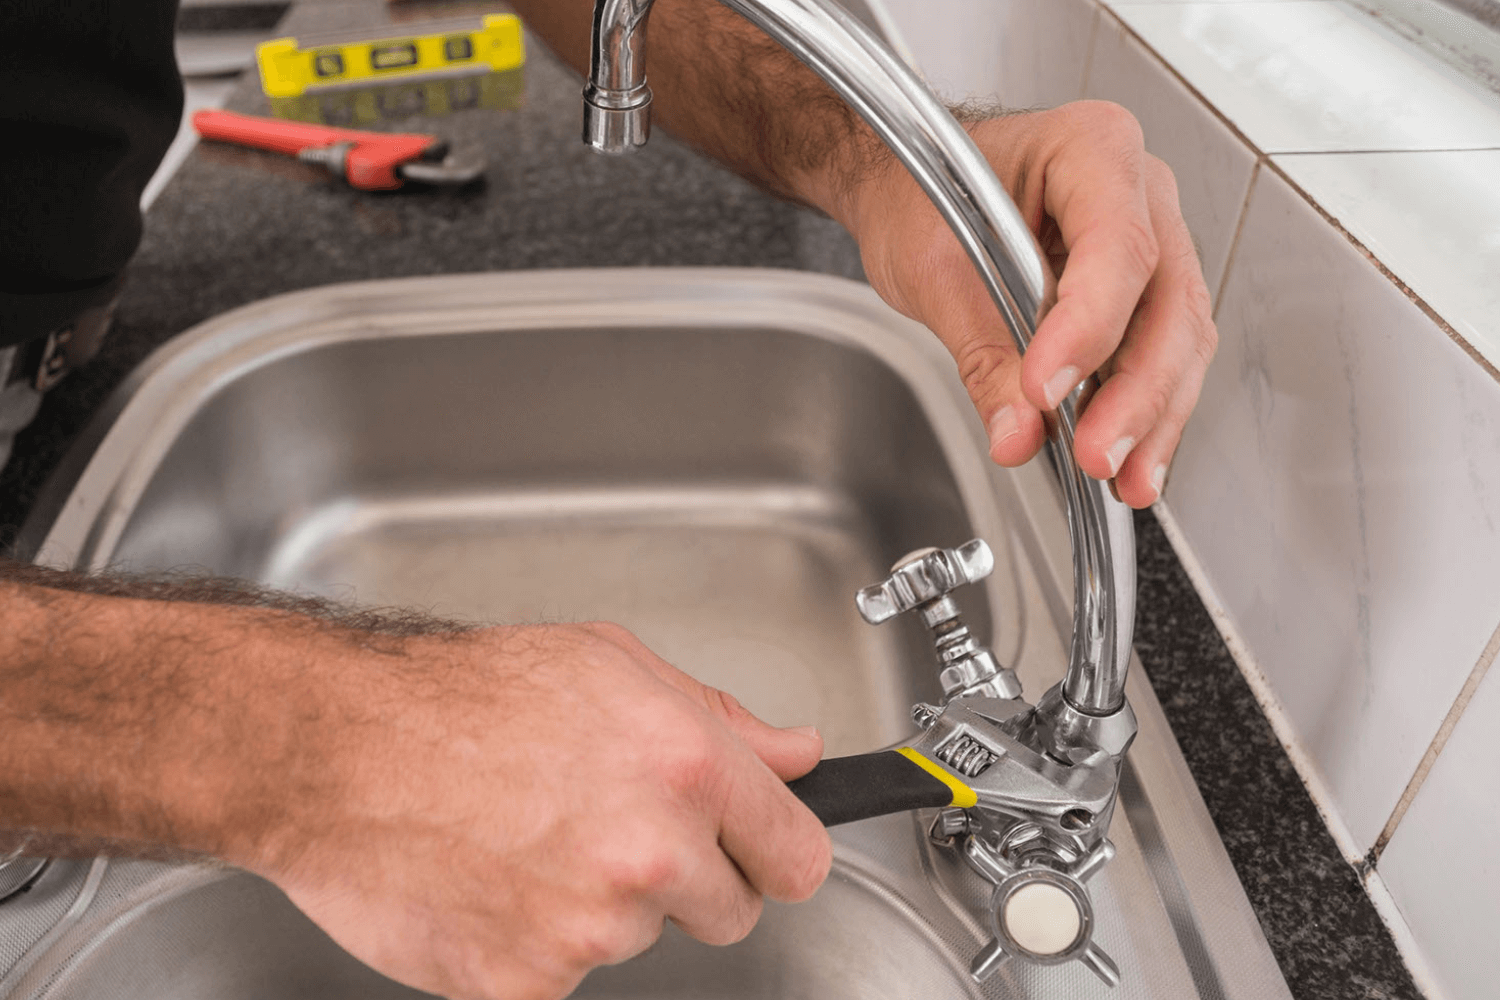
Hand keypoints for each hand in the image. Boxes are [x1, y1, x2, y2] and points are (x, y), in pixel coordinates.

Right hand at [230, 621, 830, 999]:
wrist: (334, 748)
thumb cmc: (462, 695)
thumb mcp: (611, 663)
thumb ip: (722, 719)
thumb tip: (796, 754)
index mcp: (688, 765)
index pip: (799, 856)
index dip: (776, 850)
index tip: (756, 848)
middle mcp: (651, 851)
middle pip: (731, 911)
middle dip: (688, 878)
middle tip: (611, 828)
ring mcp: (590, 929)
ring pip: (640, 939)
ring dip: (603, 905)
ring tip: (531, 837)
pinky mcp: (527, 987)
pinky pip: (565, 978)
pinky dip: (536, 944)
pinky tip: (495, 880)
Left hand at [842, 101, 1216, 507]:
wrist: (911, 182)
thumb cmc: (923, 189)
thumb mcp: (934, 268)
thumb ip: (982, 352)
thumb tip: (1018, 431)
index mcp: (1090, 149)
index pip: (1116, 246)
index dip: (1088, 327)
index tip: (1047, 390)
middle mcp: (1139, 190)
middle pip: (1165, 300)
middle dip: (1135, 392)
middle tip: (1098, 456)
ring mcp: (1153, 240)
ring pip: (1179, 337)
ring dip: (1153, 416)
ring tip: (1123, 478)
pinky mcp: (1143, 293)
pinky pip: (1160, 355)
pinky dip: (1145, 412)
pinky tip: (1129, 464)